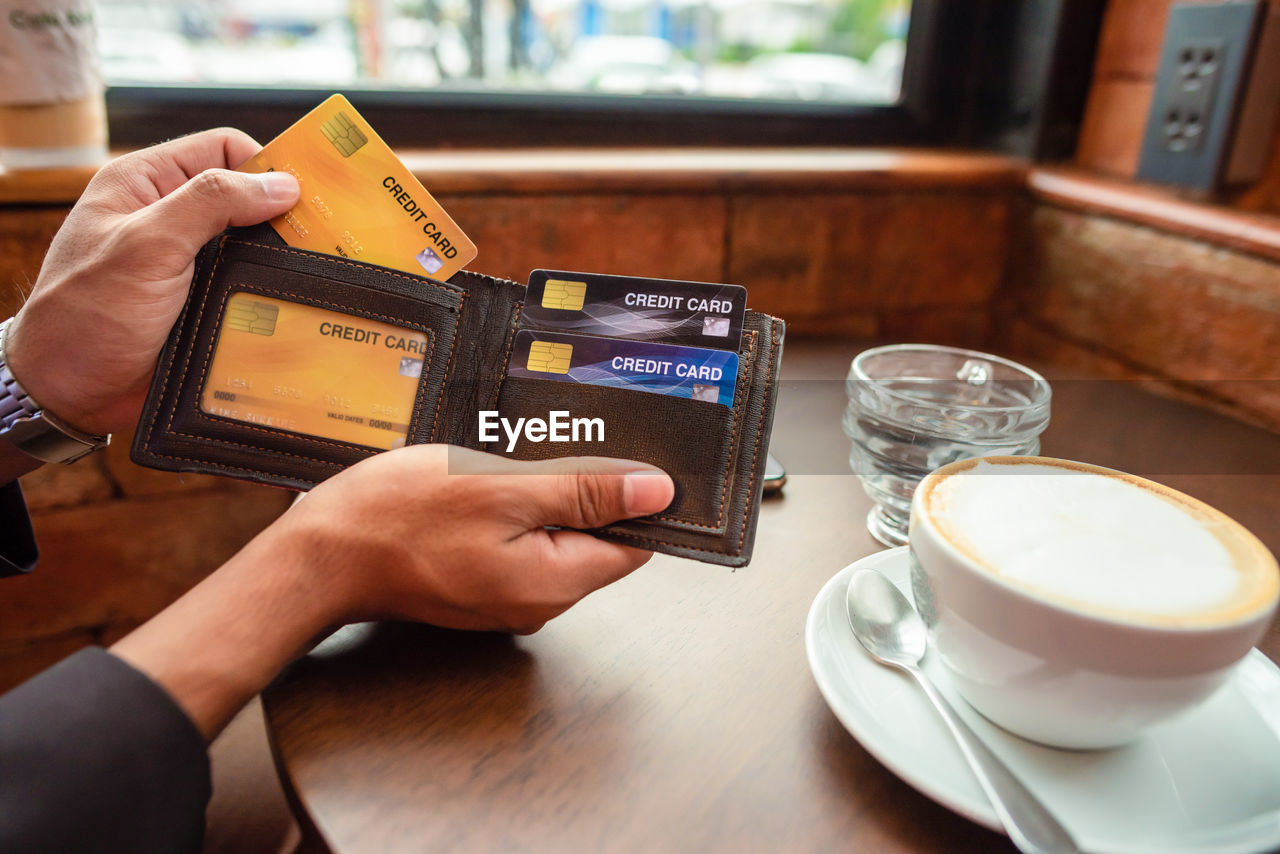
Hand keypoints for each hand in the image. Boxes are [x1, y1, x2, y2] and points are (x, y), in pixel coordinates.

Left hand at [6, 129, 298, 435]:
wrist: (69, 393)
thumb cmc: (88, 312)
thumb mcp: (148, 244)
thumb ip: (211, 203)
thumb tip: (282, 184)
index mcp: (146, 184)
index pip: (222, 150)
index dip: (265, 165)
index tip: (305, 197)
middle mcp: (170, 218)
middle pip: (245, 198)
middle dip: (284, 216)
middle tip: (328, 237)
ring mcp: (188, 265)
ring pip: (253, 248)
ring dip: (281, 260)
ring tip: (322, 273)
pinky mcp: (203, 306)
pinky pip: (249, 289)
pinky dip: (273, 295)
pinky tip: (299, 304)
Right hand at [112, 445, 674, 737]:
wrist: (320, 554)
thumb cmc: (400, 519)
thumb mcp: (502, 488)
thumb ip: (586, 493)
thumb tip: (658, 492)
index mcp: (556, 582)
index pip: (635, 542)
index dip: (636, 495)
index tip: (622, 453)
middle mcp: (539, 600)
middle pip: (595, 537)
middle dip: (581, 488)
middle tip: (541, 449)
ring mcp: (507, 595)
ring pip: (553, 534)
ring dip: (539, 494)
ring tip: (501, 464)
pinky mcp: (479, 582)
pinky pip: (517, 541)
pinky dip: (509, 509)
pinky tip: (480, 483)